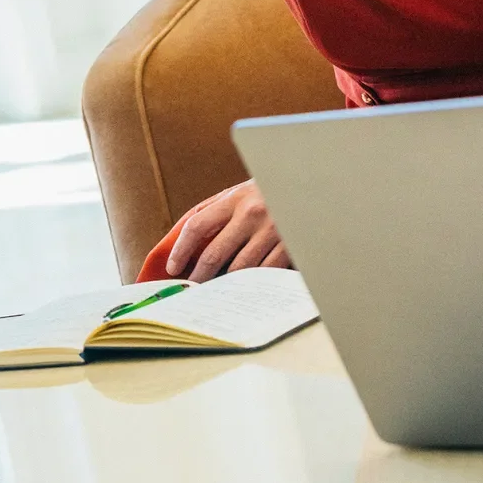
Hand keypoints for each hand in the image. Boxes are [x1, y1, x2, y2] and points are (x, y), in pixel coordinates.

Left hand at [163, 182, 290, 281]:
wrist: (309, 188)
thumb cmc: (267, 194)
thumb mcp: (239, 193)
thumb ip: (214, 211)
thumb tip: (181, 236)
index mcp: (234, 200)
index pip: (196, 226)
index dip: (180, 250)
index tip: (173, 268)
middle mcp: (251, 215)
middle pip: (214, 253)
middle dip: (198, 276)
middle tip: (190, 289)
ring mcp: (272, 232)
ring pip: (239, 269)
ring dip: (223, 285)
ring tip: (213, 293)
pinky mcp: (290, 247)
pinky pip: (265, 274)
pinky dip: (250, 284)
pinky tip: (242, 290)